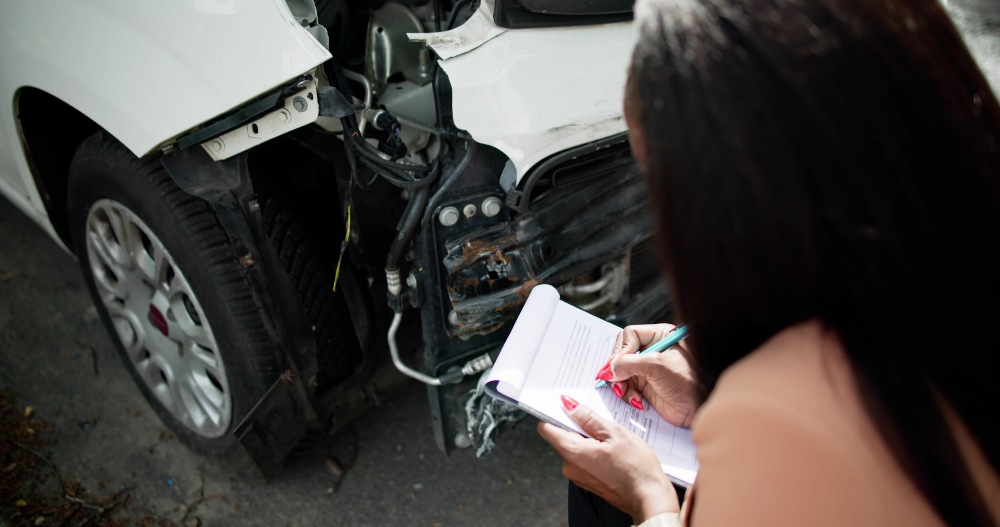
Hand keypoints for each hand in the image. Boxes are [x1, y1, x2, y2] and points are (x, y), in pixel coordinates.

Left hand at [537, 396, 679, 522]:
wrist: (649, 498)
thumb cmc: (636, 468)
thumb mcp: (614, 433)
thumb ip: (588, 418)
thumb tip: (569, 405)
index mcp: (572, 452)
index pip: (546, 428)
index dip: (555, 414)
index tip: (567, 406)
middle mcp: (570, 467)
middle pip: (563, 437)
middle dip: (578, 426)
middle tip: (601, 423)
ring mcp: (578, 476)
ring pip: (576, 448)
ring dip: (589, 439)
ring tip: (611, 440)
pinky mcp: (588, 482)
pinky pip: (584, 460)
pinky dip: (594, 452)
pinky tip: (613, 452)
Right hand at [597, 324, 697, 426]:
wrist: (700, 408)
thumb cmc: (689, 381)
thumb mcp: (657, 366)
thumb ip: (629, 364)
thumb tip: (608, 369)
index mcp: (660, 336)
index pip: (629, 335)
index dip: (621, 349)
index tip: (618, 365)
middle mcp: (652, 350)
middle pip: (621, 353)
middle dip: (617, 369)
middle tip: (615, 381)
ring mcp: (648, 369)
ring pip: (620, 372)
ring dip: (620, 384)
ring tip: (625, 393)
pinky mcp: (646, 386)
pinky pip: (626, 387)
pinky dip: (627, 394)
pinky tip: (636, 401)